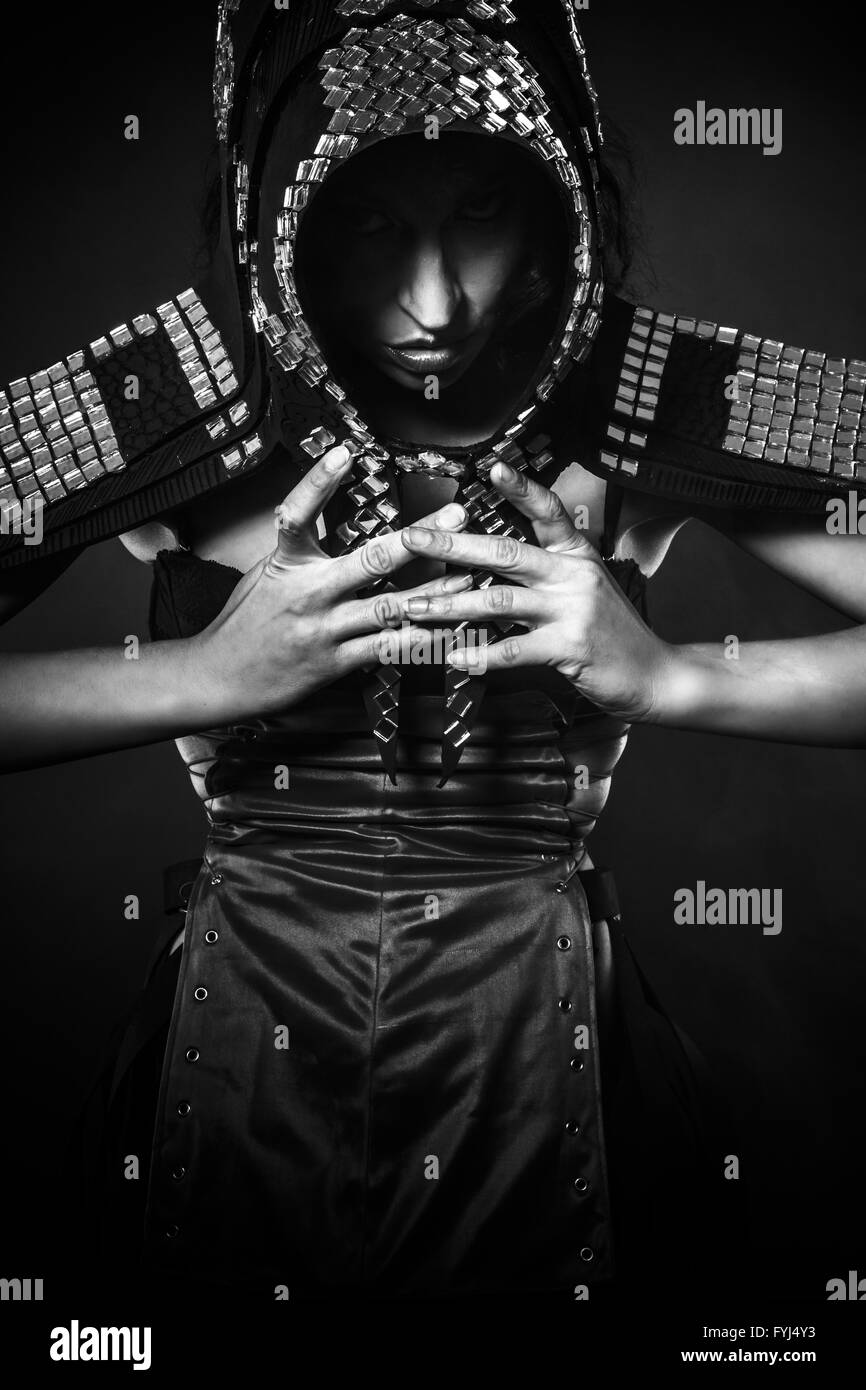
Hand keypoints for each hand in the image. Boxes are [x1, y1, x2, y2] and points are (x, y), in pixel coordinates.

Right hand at [190, 441, 470, 720]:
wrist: (221, 677)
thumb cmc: (245, 623)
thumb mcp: (265, 573)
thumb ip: (300, 548)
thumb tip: (325, 509)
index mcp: (286, 564)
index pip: (298, 514)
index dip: (318, 481)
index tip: (346, 453)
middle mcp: (308, 593)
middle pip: (370, 560)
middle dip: (418, 538)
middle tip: (456, 515)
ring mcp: (325, 629)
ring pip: (390, 607)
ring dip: (436, 592)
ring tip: (470, 576)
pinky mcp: (336, 662)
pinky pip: (388, 649)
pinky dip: (422, 640)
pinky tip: (448, 632)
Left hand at [399, 461, 674, 722]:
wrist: (655, 673)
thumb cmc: (614, 632)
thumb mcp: (586, 587)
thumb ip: (546, 572)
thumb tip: (493, 562)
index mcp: (576, 555)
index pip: (548, 511)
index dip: (521, 489)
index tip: (492, 468)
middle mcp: (573, 575)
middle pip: (505, 552)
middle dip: (452, 545)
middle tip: (413, 540)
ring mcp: (571, 610)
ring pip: (499, 600)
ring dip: (450, 605)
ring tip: (414, 608)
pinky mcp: (569, 647)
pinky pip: (515, 649)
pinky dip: (481, 654)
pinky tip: (455, 656)